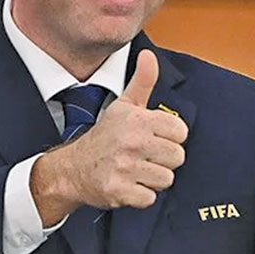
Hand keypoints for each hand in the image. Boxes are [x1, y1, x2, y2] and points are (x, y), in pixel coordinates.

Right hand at [32, 50, 187, 224]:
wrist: (73, 168)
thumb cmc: (104, 136)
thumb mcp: (124, 105)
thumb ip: (142, 80)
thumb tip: (148, 55)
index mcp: (137, 119)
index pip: (181, 132)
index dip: (170, 137)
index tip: (153, 138)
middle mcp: (132, 141)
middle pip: (177, 157)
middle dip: (163, 160)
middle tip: (144, 157)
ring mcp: (125, 167)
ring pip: (166, 179)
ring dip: (153, 179)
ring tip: (136, 170)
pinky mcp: (119, 191)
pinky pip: (150, 198)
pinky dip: (141, 196)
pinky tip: (129, 185)